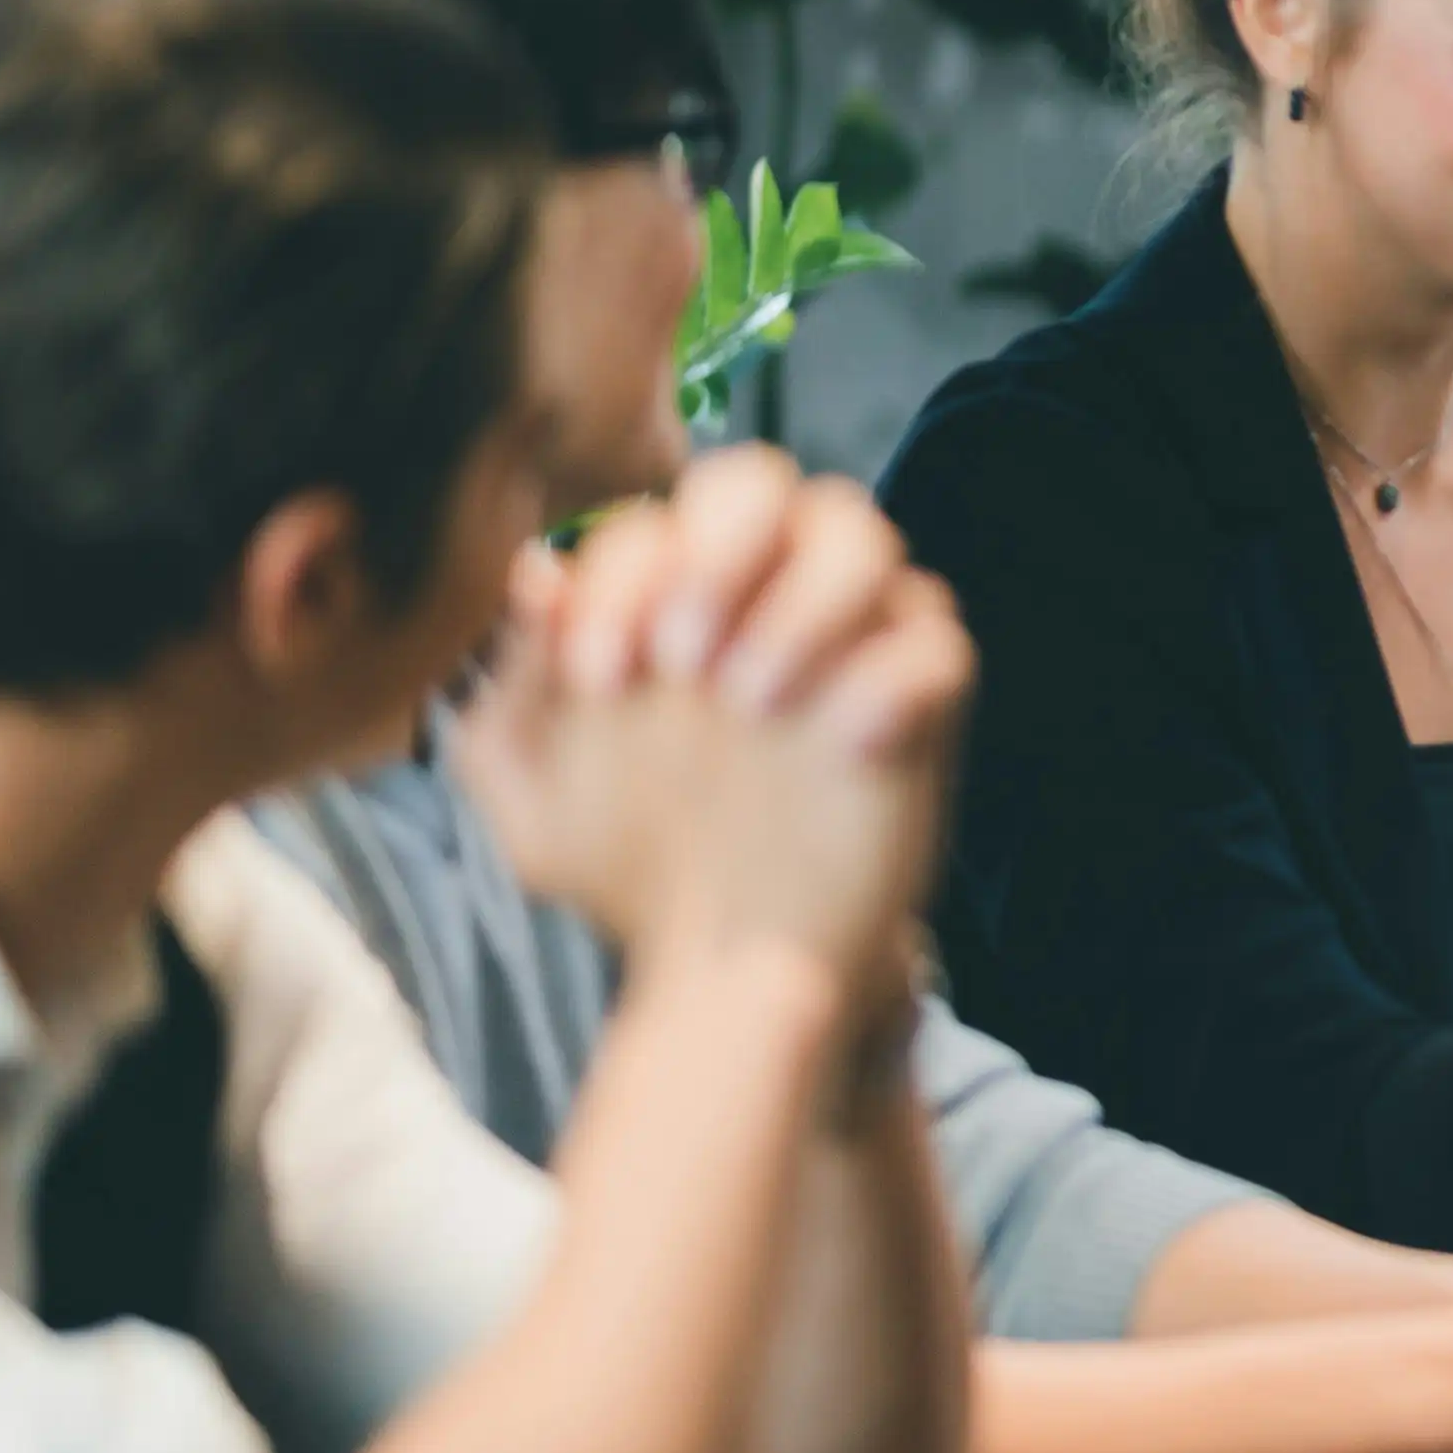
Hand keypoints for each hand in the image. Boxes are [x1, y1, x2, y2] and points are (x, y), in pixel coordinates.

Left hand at [459, 453, 967, 1005]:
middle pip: (768, 479)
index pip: (656, 517)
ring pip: (864, 536)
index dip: (621, 574)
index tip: (599, 676)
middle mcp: (762, 600)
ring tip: (750, 699)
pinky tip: (839, 745)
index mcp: (671, 599)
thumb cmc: (629, 868)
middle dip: (717, 546)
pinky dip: (887, 680)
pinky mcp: (920, 707)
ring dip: (803, 600)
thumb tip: (536, 574)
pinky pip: (937, 643)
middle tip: (682, 655)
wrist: (726, 973)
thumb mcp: (531, 793)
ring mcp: (848, 647)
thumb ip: (514, 686)